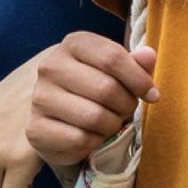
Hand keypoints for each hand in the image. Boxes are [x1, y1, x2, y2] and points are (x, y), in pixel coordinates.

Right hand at [25, 31, 157, 168]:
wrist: (58, 114)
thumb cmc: (93, 87)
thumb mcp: (116, 71)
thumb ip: (135, 63)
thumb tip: (149, 56)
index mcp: (73, 44)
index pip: (112, 57)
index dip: (139, 79)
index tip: (152, 95)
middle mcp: (51, 66)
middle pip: (106, 89)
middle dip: (126, 105)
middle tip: (125, 111)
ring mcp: (40, 97)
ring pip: (94, 117)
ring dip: (111, 125)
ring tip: (109, 122)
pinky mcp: (36, 128)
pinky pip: (79, 139)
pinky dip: (94, 142)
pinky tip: (91, 136)